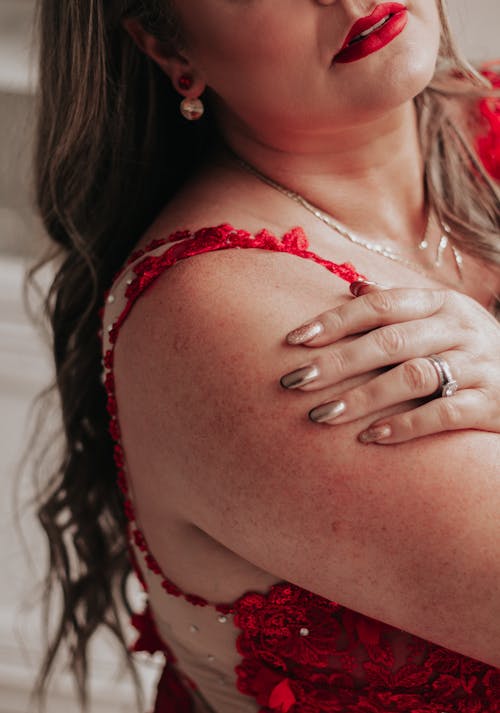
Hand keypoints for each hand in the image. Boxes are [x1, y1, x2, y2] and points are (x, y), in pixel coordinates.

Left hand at [280, 281, 499, 443]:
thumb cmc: (472, 349)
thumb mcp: (443, 318)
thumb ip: (399, 304)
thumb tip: (353, 286)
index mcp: (441, 303)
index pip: (380, 306)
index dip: (335, 321)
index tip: (294, 340)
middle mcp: (459, 329)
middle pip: (388, 341)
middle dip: (336, 362)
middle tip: (295, 382)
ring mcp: (478, 365)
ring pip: (412, 377)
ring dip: (362, 397)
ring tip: (323, 416)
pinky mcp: (491, 403)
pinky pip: (444, 414)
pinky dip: (405, 426)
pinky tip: (370, 438)